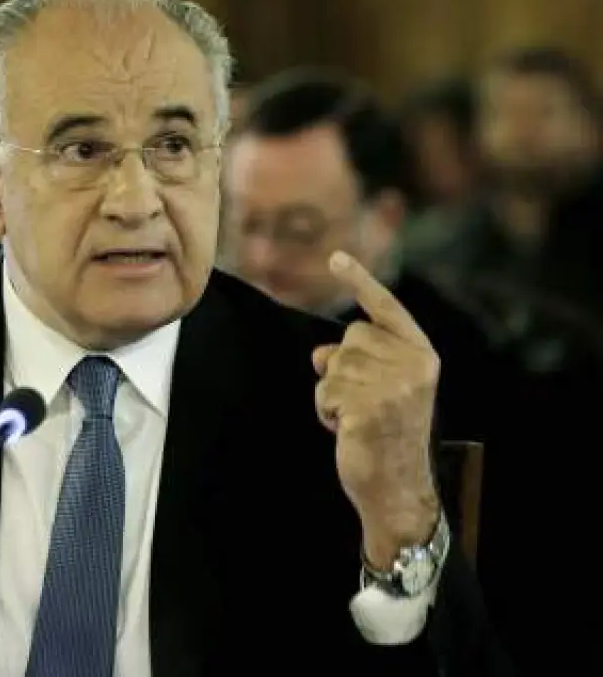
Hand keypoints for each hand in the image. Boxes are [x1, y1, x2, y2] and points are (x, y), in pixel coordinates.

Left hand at [312, 252, 440, 568]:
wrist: (397, 486)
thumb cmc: (386, 434)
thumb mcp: (383, 388)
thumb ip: (361, 360)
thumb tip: (321, 353)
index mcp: (422, 356)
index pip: (386, 309)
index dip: (360, 281)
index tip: (335, 257)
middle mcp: (412, 366)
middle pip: (348, 339)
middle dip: (341, 369)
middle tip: (362, 404)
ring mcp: (392, 387)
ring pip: (331, 367)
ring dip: (332, 395)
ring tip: (356, 420)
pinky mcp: (368, 408)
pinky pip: (324, 393)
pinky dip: (326, 412)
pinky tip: (347, 431)